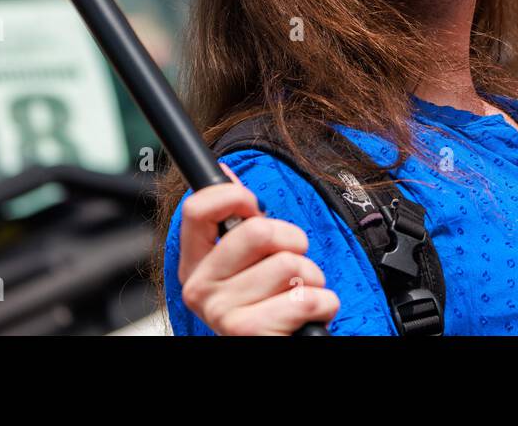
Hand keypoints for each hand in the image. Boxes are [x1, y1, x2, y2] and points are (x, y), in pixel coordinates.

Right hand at [178, 162, 339, 334]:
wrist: (276, 346)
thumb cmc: (266, 302)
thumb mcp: (248, 259)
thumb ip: (236, 217)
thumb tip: (225, 171)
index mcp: (195, 264)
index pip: (196, 208)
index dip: (234, 196)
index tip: (254, 207)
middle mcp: (200, 288)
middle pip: (258, 231)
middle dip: (293, 242)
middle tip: (290, 263)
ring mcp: (220, 314)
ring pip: (290, 264)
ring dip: (310, 278)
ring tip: (297, 294)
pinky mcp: (248, 334)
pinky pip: (306, 299)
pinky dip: (322, 303)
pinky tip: (307, 314)